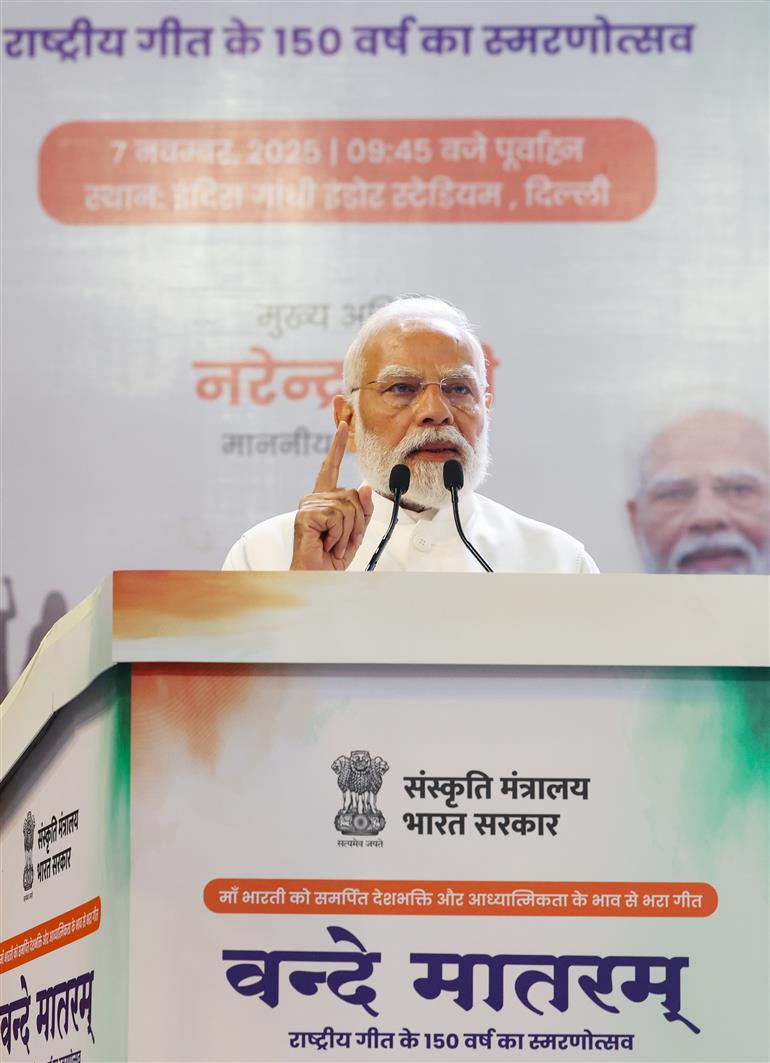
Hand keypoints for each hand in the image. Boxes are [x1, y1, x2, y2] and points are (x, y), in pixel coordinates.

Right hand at [290, 422, 373, 570]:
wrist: (316, 577)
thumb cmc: (331, 558)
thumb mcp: (355, 532)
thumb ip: (363, 511)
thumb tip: (366, 486)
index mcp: (324, 499)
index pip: (331, 467)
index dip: (336, 446)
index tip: (342, 424)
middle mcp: (314, 498)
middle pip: (353, 495)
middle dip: (357, 523)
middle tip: (344, 542)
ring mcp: (308, 505)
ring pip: (349, 507)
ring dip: (348, 532)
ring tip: (334, 545)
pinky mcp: (306, 514)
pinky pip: (338, 516)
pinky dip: (340, 536)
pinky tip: (327, 544)